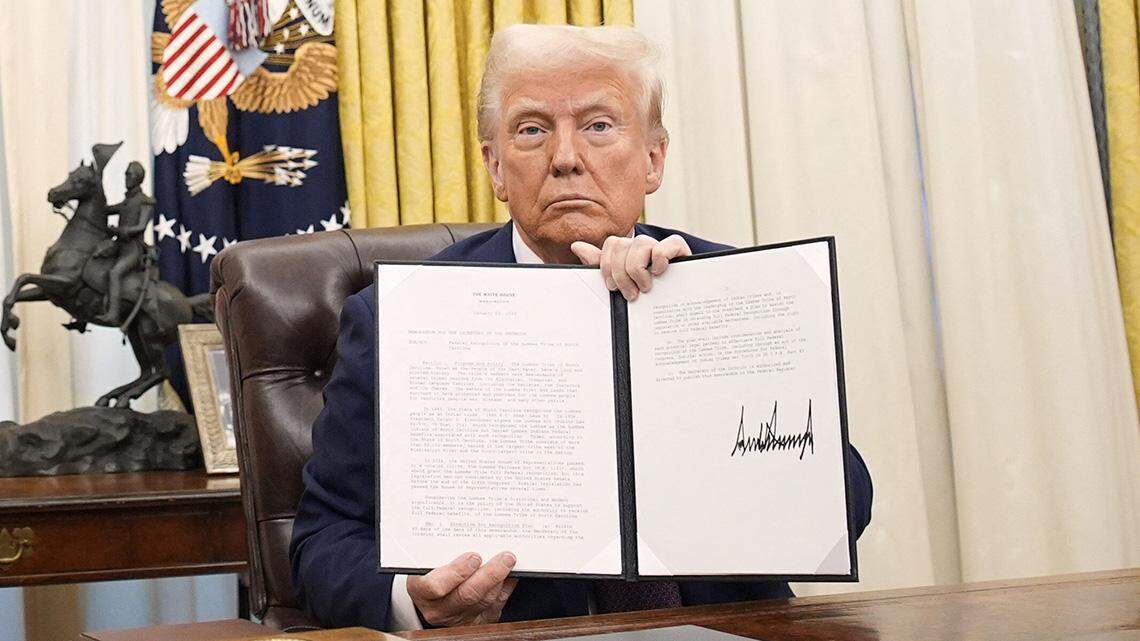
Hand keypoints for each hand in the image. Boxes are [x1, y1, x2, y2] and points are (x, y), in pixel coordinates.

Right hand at [406, 551, 517, 626]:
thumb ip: (442, 553)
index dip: (457, 572)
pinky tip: (509, 575)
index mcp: (421, 591)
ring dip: (500, 580)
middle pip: (467, 594)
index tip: (474, 556)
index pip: (435, 586)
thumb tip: (470, 536)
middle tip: (504, 557)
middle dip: (489, 574)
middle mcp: (439, 609)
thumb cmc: (430, 573)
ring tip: (508, 561)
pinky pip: (496, 606)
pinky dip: (505, 588)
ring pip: (484, 601)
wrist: (434, 598)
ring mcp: (459, 618)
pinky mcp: (477, 622)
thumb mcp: (427, 562)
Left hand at [571, 234, 691, 300]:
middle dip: (620, 273)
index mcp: (629, 253)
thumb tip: (576, 246)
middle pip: (622, 244)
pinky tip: (659, 273)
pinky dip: (659, 260)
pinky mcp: (680, 250)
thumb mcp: (620, 285)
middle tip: (629, 294)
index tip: (612, 287)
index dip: (607, 265)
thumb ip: (600, 266)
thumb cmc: (646, 299)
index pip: (611, 244)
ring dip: (637, 269)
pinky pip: (666, 244)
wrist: (677, 313)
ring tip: (645, 288)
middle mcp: (644, 246)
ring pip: (641, 243)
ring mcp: (662, 246)